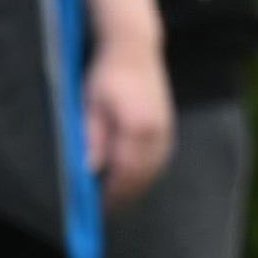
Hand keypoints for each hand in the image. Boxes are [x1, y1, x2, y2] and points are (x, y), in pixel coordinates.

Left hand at [82, 36, 175, 202]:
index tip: (97, 206)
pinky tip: (130, 177)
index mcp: (138, 128)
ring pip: (153, 171)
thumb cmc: (106, 75)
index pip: (126, 172)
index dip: (112, 192)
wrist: (134, 50)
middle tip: (104, 207)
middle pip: (142, 176)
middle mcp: (158, 133)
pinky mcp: (168, 128)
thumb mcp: (89, 105)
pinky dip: (145, 173)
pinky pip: (159, 160)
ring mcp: (167, 131)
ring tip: (114, 196)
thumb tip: (89, 170)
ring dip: (135, 185)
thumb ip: (92, 138)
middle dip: (124, 195)